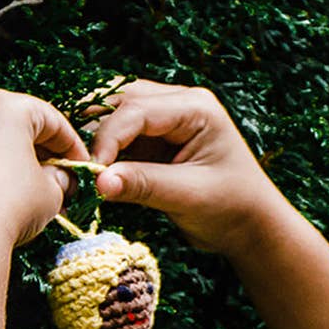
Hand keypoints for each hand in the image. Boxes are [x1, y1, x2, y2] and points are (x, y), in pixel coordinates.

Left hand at [0, 89, 88, 246]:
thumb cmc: (11, 204)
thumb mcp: (51, 192)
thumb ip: (59, 179)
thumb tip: (59, 178)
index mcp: (5, 106)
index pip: (51, 119)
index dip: (73, 146)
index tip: (81, 168)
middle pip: (18, 127)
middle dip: (44, 155)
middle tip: (61, 183)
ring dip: (17, 166)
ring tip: (35, 197)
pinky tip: (5, 201)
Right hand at [87, 80, 290, 257]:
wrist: (251, 227)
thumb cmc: (232, 208)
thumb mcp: (189, 197)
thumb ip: (144, 185)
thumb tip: (99, 181)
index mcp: (195, 108)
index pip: (137, 109)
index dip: (108, 136)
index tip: (91, 167)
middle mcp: (180, 104)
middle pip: (122, 101)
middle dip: (97, 128)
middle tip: (76, 160)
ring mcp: (168, 120)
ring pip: (118, 115)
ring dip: (98, 137)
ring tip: (82, 165)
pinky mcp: (158, 141)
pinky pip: (123, 137)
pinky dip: (108, 151)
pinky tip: (95, 170)